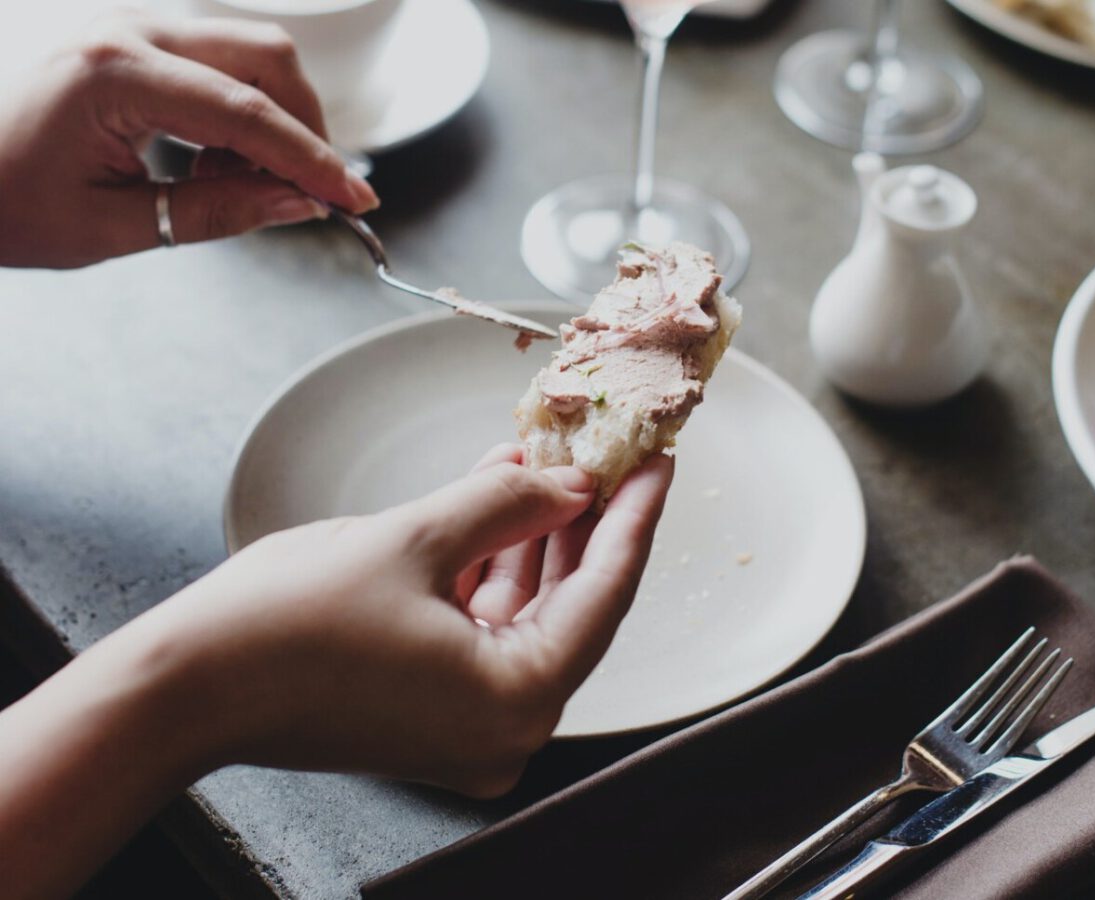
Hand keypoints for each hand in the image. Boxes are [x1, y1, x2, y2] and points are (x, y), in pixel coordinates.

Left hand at [0, 9, 377, 267]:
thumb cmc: (2, 200)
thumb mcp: (112, 225)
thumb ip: (216, 212)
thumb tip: (298, 204)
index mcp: (112, 72)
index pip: (247, 115)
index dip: (313, 162)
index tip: (355, 200)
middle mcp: (124, 26)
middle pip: (264, 55)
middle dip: (306, 127)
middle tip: (312, 192)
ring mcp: (128, 21)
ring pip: (247, 51)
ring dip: (271, 119)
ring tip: (239, 180)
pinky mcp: (131, 33)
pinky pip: (216, 58)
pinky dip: (240, 108)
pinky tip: (213, 156)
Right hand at [157, 446, 673, 793]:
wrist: (187, 684)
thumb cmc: (289, 623)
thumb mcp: (418, 539)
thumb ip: (509, 505)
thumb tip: (568, 483)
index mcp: (516, 702)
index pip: (604, 593)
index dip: (635, 517)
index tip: (659, 462)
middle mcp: (504, 729)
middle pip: (570, 604)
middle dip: (584, 520)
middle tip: (611, 454)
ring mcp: (468, 725)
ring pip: (526, 612)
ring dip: (534, 535)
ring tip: (550, 460)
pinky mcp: (434, 710)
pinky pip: (484, 627)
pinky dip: (492, 566)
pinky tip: (500, 498)